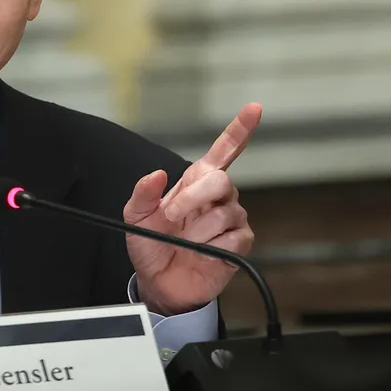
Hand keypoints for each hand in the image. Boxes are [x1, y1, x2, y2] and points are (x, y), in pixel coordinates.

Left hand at [123, 103, 260, 315]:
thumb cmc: (152, 245)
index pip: (224, 151)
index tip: (254, 109)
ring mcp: (232, 219)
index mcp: (196, 182)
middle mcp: (219, 197)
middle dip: (192, 199)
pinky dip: (210, 247)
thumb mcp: (136, 217)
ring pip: (223, 214)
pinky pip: (232, 239)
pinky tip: (201, 253)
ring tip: (183, 242)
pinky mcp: (239, 244)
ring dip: (195, 231)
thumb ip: (142, 194)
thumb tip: (156, 175)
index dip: (240, 129)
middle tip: (170, 216)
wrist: (160, 281)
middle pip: (221, 181)